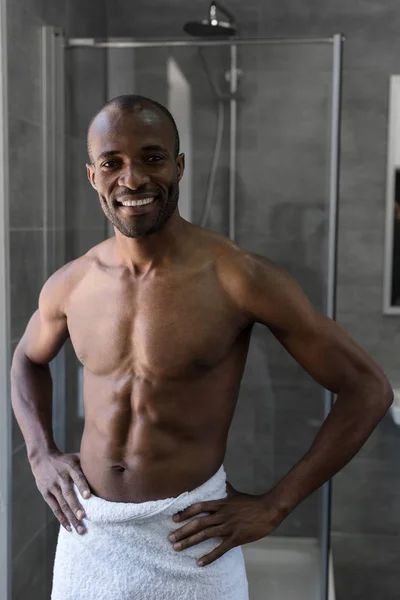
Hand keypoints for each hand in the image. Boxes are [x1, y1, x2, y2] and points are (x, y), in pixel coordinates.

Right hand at [30, 450, 90, 533]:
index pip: (77, 477)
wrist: (42, 458)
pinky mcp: (46, 494)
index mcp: (70, 467)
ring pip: (62, 504)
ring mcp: (52, 486)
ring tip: (79, 529)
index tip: (88, 496)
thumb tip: (107, 467)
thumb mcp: (76, 457)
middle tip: (83, 517)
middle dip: (76, 506)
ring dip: (70, 517)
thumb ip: (88, 463)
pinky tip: (69, 528)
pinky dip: (61, 519)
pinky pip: (54, 508)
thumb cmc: (65, 460)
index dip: (82, 486)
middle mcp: (61, 477)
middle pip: (68, 494)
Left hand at [168, 482, 283, 566]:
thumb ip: (224, 488)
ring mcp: (229, 527)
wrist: (268, 510)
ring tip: (177, 548)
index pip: (199, 507)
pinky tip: (200, 562)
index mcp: (221, 503)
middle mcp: (222, 514)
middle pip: (198, 523)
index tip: (174, 519)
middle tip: (170, 538)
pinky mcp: (236, 538)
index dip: (185, 513)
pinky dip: (209, 557)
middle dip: (182, 531)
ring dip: (189, 542)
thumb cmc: (251, 502)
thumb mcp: (235, 493)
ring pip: (205, 535)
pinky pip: (220, 549)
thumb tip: (219, 478)